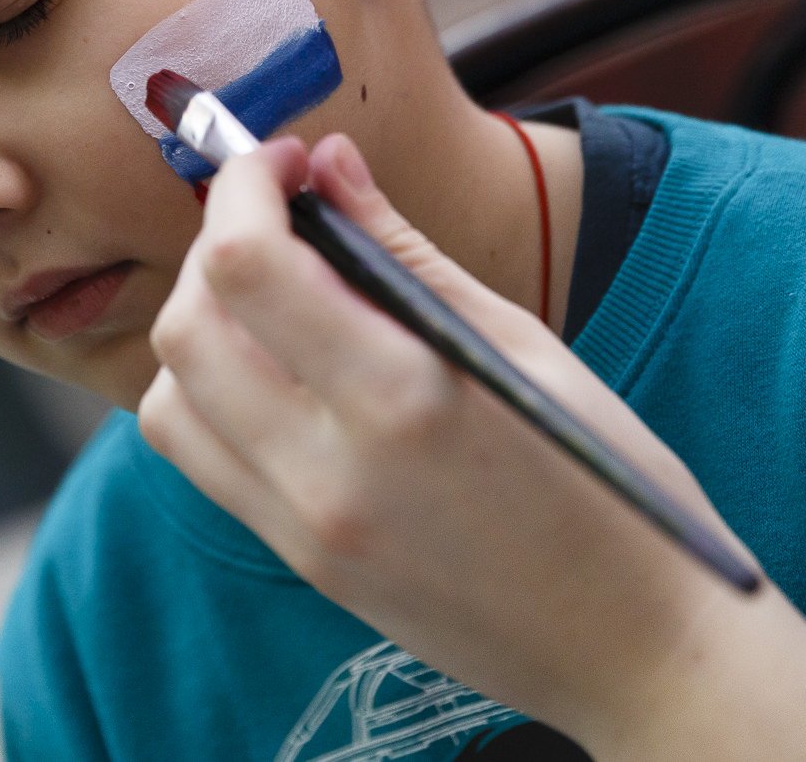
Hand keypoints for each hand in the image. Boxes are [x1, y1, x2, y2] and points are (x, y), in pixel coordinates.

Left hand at [141, 135, 805, 759]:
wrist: (635, 646)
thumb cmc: (604, 483)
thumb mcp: (519, 344)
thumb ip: (400, 250)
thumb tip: (329, 163)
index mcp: (400, 398)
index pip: (245, 266)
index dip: (246, 187)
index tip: (287, 159)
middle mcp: (327, 472)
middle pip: (187, 327)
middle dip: (215, 244)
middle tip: (280, 211)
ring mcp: (302, 530)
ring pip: (170, 399)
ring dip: (201, 324)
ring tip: (276, 294)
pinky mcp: (298, 561)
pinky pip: (204, 460)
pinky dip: (212, 393)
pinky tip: (281, 367)